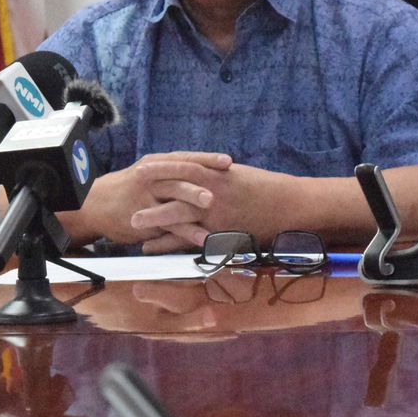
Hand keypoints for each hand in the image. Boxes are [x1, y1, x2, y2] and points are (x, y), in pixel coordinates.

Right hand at [76, 152, 232, 249]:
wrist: (94, 204)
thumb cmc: (128, 189)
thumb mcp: (147, 173)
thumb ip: (171, 172)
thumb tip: (204, 170)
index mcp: (156, 164)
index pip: (184, 158)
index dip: (206, 159)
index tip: (228, 161)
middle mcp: (151, 177)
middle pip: (180, 175)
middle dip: (202, 180)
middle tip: (223, 182)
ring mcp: (145, 197)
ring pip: (173, 198)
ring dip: (194, 202)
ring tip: (213, 207)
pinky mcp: (142, 218)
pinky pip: (168, 225)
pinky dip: (187, 232)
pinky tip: (202, 238)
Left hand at [136, 161, 298, 245]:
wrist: (290, 205)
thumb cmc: (267, 189)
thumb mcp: (239, 176)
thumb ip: (217, 176)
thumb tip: (203, 173)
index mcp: (216, 174)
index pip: (181, 167)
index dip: (159, 169)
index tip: (141, 169)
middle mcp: (213, 192)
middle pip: (172, 191)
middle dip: (149, 195)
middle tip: (127, 197)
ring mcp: (216, 214)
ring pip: (177, 216)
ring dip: (153, 221)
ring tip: (132, 226)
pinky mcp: (221, 233)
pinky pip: (189, 240)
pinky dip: (169, 245)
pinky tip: (154, 249)